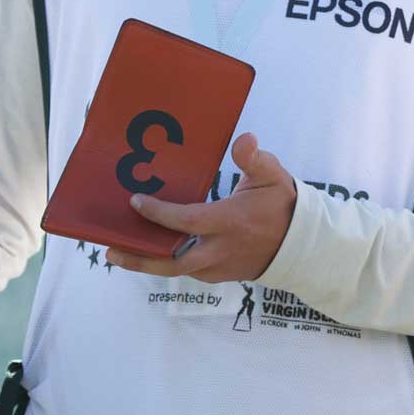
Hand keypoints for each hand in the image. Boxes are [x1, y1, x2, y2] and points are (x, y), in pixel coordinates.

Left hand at [107, 133, 297, 281]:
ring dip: (149, 264)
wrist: (302, 243)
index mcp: (229, 222)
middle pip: (173, 263)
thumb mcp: (272, 176)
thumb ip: (255, 158)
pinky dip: (170, 263)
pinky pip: (190, 272)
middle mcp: (221, 249)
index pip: (186, 222)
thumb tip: (243, 139)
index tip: (135, 201)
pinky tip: (155, 251)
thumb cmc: (282, 205)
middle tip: (110, 249)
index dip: (158, 214)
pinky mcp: (222, 275)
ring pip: (178, 271)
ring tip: (122, 254)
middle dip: (139, 259)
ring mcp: (221, 266)